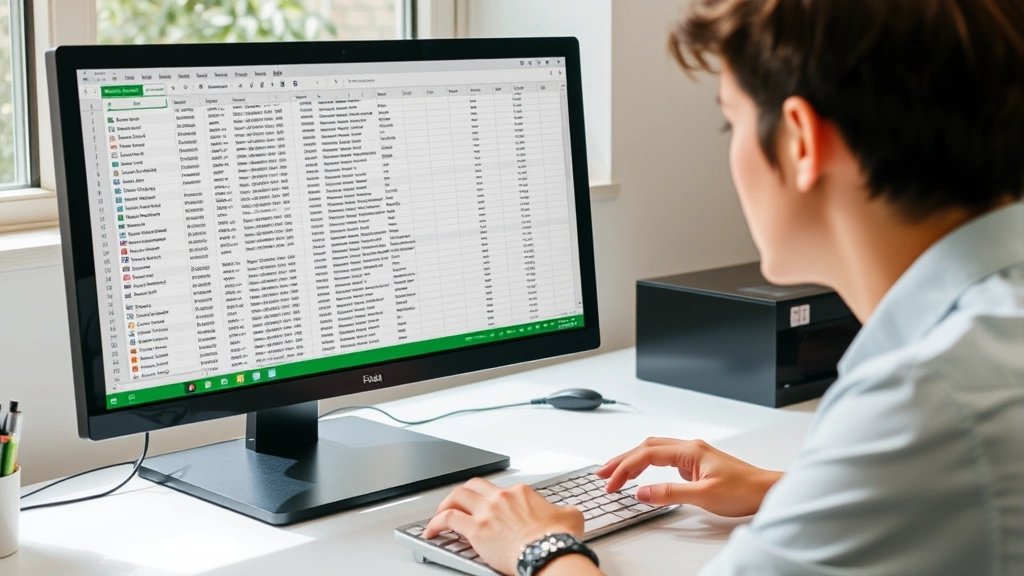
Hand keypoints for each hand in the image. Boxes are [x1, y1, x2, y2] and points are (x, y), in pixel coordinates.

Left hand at [424, 478, 584, 574]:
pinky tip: (432, 530)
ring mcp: (487, 511)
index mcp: (520, 492)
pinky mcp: (476, 529)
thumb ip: (565, 510)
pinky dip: (436, 523)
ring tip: (439, 515)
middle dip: (461, 493)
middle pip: (473, 486)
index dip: (490, 499)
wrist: (549, 552)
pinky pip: (449, 519)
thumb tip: (568, 512)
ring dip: (445, 504)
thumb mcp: (570, 516)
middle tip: (456, 503)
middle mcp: (501, 497)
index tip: (487, 509)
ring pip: (457, 497)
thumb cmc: (557, 538)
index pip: (498, 490)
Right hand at [597, 437, 781, 516]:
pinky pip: (664, 459)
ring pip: (654, 451)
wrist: (767, 491)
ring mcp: (693, 455)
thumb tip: (641, 492)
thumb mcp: (704, 495)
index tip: (611, 483)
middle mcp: (689, 448)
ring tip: (615, 473)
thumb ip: (670, 493)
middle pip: (646, 448)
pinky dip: (646, 465)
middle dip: (621, 460)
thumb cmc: (744, 490)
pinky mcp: (696, 464)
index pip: (647, 455)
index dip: (625, 468)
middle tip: (602, 475)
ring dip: (632, 461)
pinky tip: (642, 474)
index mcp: (689, 450)